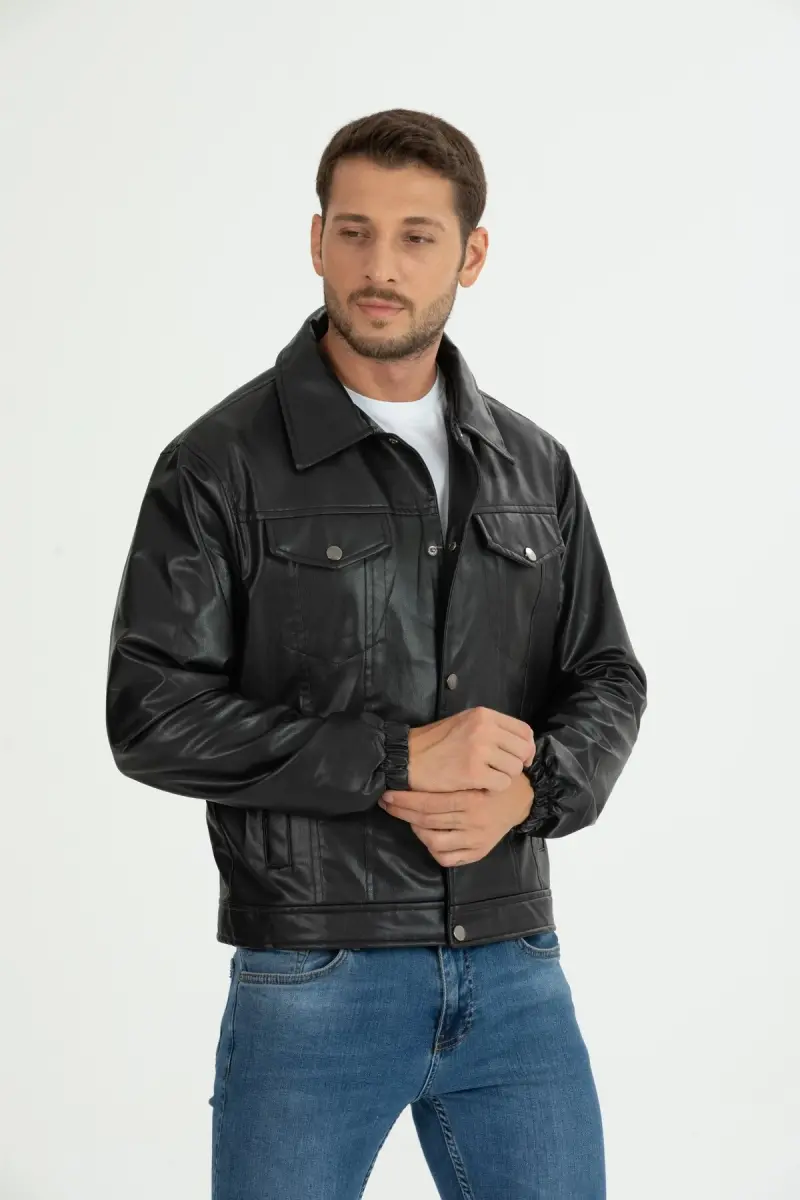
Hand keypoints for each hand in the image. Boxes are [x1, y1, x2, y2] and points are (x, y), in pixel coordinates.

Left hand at [378, 771, 534, 866]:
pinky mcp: (478, 852)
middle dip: (402, 812)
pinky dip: (433, 849)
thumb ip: (453, 773)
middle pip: (427, 821)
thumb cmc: (493, 779)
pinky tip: (428, 836)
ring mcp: (475, 840)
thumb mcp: (477, 770)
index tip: (388, 793)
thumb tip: (412, 769)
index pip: (429, 803)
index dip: (404, 800)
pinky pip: (448, 858)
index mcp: (471, 799)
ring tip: (411, 818)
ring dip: (416, 830)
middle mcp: (472, 822)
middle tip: (388, 803)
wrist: (522, 799)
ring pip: (434, 842)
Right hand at [408, 707, 534, 793]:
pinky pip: (501, 784)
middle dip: (518, 764)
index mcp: (484, 715)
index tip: (521, 758)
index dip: (527, 747)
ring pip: (514, 769)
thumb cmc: (435, 742)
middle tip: (504, 772)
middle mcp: (485, 729)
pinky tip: (480, 786)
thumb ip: (490, 728)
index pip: (523, 730)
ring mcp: (480, 750)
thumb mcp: (464, 723)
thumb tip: (517, 743)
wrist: (408, 757)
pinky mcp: (474, 772)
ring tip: (488, 778)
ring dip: (504, 777)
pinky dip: (493, 788)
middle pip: (523, 750)